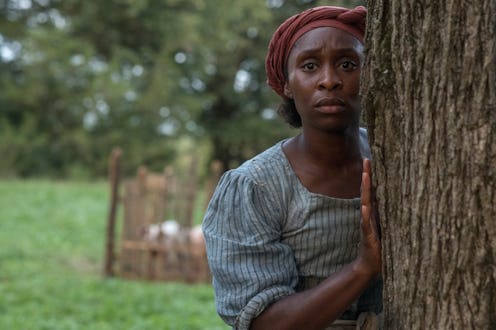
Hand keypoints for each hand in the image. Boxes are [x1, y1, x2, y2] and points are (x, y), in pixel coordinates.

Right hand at [357, 158, 381, 276]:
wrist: (369, 266)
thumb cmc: (381, 248)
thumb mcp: (389, 229)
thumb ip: (392, 216)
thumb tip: (407, 203)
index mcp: (374, 213)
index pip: (373, 191)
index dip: (373, 176)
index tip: (372, 161)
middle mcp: (368, 215)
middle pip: (367, 192)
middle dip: (367, 175)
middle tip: (367, 160)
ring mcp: (366, 224)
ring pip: (365, 203)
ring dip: (365, 189)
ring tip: (365, 175)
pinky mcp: (367, 236)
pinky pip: (365, 223)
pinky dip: (364, 214)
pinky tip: (364, 205)